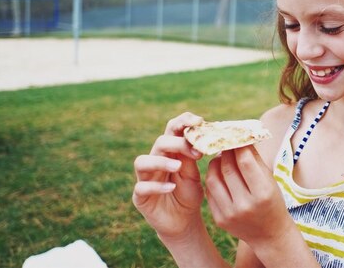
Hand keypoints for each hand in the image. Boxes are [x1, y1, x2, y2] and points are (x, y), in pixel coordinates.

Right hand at [132, 112, 205, 239]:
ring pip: (142, 162)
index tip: (199, 121)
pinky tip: (171, 188)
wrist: (183, 221)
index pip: (172, 129)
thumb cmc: (188, 193)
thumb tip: (204, 134)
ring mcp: (145, 178)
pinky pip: (141, 187)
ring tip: (178, 167)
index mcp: (170, 151)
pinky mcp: (140, 196)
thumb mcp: (193, 173)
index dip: (183, 122)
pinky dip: (156, 186)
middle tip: (196, 152)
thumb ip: (193, 155)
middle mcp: (155, 160)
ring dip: (160, 162)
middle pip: (159, 142)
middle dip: (177, 143)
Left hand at [205, 146, 291, 246]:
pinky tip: (219, 173)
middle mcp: (245, 204)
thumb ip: (255, 159)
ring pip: (213, 178)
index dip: (238, 145)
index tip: (236, 136)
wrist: (269, 234)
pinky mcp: (219, 219)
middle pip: (227, 168)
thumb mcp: (270, 180)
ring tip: (221, 157)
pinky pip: (209, 191)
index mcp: (263, 193)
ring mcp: (230, 213)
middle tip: (225, 143)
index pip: (245, 161)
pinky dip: (212, 178)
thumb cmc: (272, 201)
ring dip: (215, 163)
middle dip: (225, 151)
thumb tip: (240, 136)